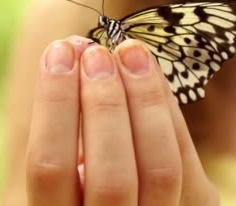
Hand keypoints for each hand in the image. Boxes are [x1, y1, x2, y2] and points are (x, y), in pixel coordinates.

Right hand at [25, 36, 218, 204]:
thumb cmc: (84, 184)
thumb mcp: (63, 171)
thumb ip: (64, 128)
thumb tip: (75, 51)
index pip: (49, 168)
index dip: (55, 105)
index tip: (58, 52)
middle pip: (111, 177)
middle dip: (104, 105)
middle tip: (96, 51)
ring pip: (160, 168)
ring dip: (144, 100)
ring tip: (129, 51)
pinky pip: (186, 156)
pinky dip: (167, 108)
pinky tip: (149, 73)